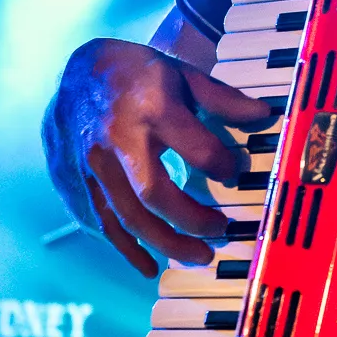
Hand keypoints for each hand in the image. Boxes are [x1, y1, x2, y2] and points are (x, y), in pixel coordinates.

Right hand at [43, 38, 274, 276]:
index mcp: (151, 108)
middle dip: (192, 222)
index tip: (234, 173)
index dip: (224, 166)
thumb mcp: (180, 73)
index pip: (198, 150)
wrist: (73, 72)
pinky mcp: (75, 181)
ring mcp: (92, 164)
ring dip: (166, 243)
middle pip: (155, 195)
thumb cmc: (132, 71)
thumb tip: (263, 115)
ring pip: (127, 217)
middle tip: (221, 231)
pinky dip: (125, 248)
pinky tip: (148, 264)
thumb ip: (221, 99)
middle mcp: (118, 140)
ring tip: (199, 256)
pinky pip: (101, 222)